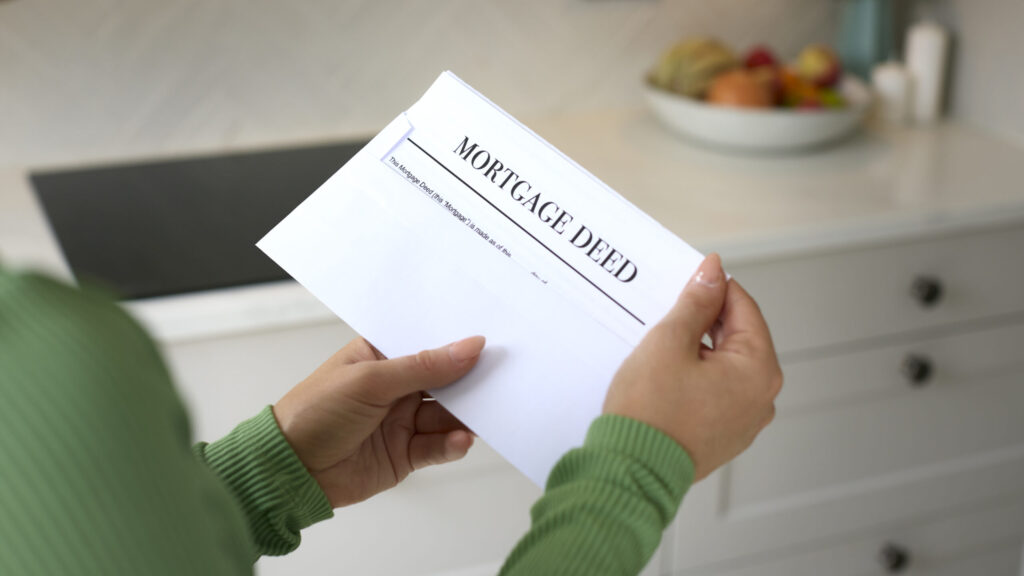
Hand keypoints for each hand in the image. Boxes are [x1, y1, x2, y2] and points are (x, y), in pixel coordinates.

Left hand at [273, 336, 484, 507]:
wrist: (289, 471)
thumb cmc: (313, 413)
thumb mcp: (370, 380)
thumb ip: (424, 366)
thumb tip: (468, 347)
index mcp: (381, 357)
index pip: (428, 345)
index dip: (457, 344)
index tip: (490, 342)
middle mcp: (395, 387)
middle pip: (445, 381)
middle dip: (470, 381)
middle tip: (499, 379)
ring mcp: (402, 421)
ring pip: (447, 415)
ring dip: (466, 415)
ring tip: (485, 414)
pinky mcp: (406, 454)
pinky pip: (438, 445)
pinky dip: (453, 443)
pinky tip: (460, 440)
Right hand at [603, 254, 781, 480]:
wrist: (631, 471)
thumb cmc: (650, 412)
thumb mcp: (670, 341)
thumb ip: (696, 303)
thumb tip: (713, 273)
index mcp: (759, 371)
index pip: (743, 308)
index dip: (714, 287)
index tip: (690, 275)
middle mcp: (761, 398)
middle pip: (738, 337)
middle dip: (704, 320)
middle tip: (668, 312)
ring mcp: (744, 421)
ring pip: (725, 365)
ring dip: (697, 348)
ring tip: (662, 345)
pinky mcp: (723, 435)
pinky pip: (715, 391)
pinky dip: (695, 375)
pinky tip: (666, 373)